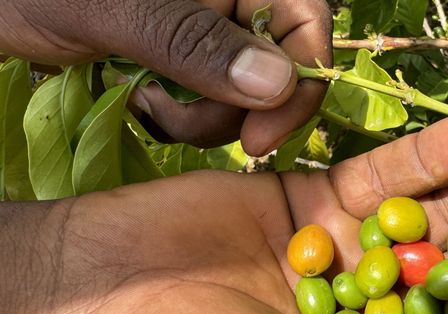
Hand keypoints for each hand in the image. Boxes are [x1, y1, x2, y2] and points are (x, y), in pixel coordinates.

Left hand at [0, 0, 330, 150]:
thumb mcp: (118, 12)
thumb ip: (196, 44)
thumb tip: (279, 86)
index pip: (303, 20)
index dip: (299, 81)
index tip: (261, 139)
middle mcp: (229, 2)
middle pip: (276, 69)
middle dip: (232, 109)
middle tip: (173, 116)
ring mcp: (205, 33)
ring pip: (241, 95)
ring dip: (197, 117)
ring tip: (143, 99)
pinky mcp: (183, 62)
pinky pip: (207, 103)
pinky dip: (178, 116)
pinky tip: (139, 99)